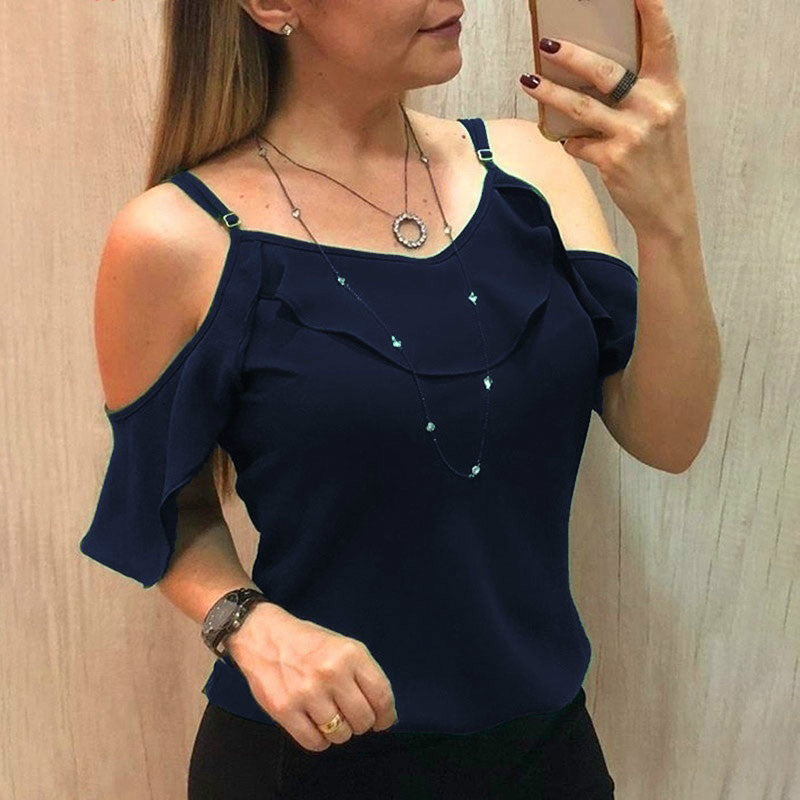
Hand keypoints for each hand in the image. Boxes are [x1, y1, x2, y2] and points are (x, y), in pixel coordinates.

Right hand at [225, 603, 398, 751]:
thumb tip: (382, 713)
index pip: (381, 696)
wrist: (264, 637)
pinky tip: (315, 725)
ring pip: (340, 734)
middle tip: (351, 716)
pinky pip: (314, 743)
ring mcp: (307, 693)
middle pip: (363, 720)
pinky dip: (319, 741)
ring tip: (329, 717)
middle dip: (361, 724)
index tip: (383, 721)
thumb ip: (363, 675)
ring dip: (339, 732)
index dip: (386, 715)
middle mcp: (332, 673)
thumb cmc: (309, 643)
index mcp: (351, 654)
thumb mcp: (343, 646)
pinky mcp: (285, 710)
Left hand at [519, 0, 692, 234]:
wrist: (667, 206)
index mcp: (669, 89)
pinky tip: (566, 139)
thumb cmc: (660, 156)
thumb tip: (594, 70)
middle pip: (606, 72)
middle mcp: (653, 107)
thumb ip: (640, 91)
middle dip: (572, 55)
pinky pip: (577, 142)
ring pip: (581, 106)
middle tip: (546, 43)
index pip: (662, 41)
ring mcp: (633, 134)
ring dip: (550, 93)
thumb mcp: (662, 116)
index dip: (650, 12)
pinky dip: (568, 140)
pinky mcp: (613, 160)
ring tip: (528, 80)